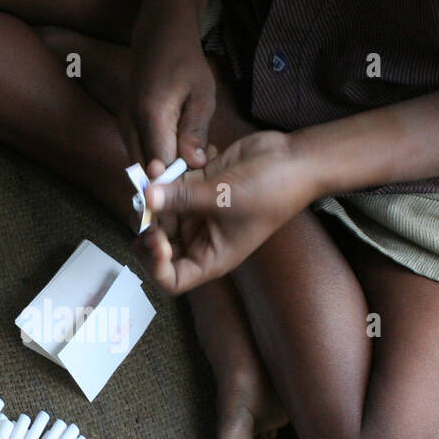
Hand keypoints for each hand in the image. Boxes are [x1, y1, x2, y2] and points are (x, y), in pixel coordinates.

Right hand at [123, 7, 214, 169]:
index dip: (182, 177)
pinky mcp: (124, 128)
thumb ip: (196, 131)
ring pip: (142, 166)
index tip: (202, 170)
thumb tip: (195, 165)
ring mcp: (123, 127)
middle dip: (174, 178)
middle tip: (200, 164)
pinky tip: (179, 148)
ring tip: (192, 154)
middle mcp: (130, 125)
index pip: (161, 166)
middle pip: (147, 172)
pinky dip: (158, 160)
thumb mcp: (202, 94)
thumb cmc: (186, 64)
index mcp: (151, 116)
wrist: (158, 39)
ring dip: (166, 170)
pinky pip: (139, 154)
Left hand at [135, 131, 317, 293]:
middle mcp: (202, 239)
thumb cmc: (272, 190)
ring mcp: (198, 214)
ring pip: (160, 214)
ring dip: (150, 198)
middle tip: (143, 207)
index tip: (154, 239)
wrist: (295, 159)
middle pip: (159, 246)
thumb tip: (147, 197)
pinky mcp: (198, 188)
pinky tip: (159, 164)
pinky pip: (169, 189)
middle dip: (146, 227)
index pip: (172, 279)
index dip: (155, 266)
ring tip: (149, 177)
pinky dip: (160, 179)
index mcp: (211, 257)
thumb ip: (183, 198)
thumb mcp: (225, 197)